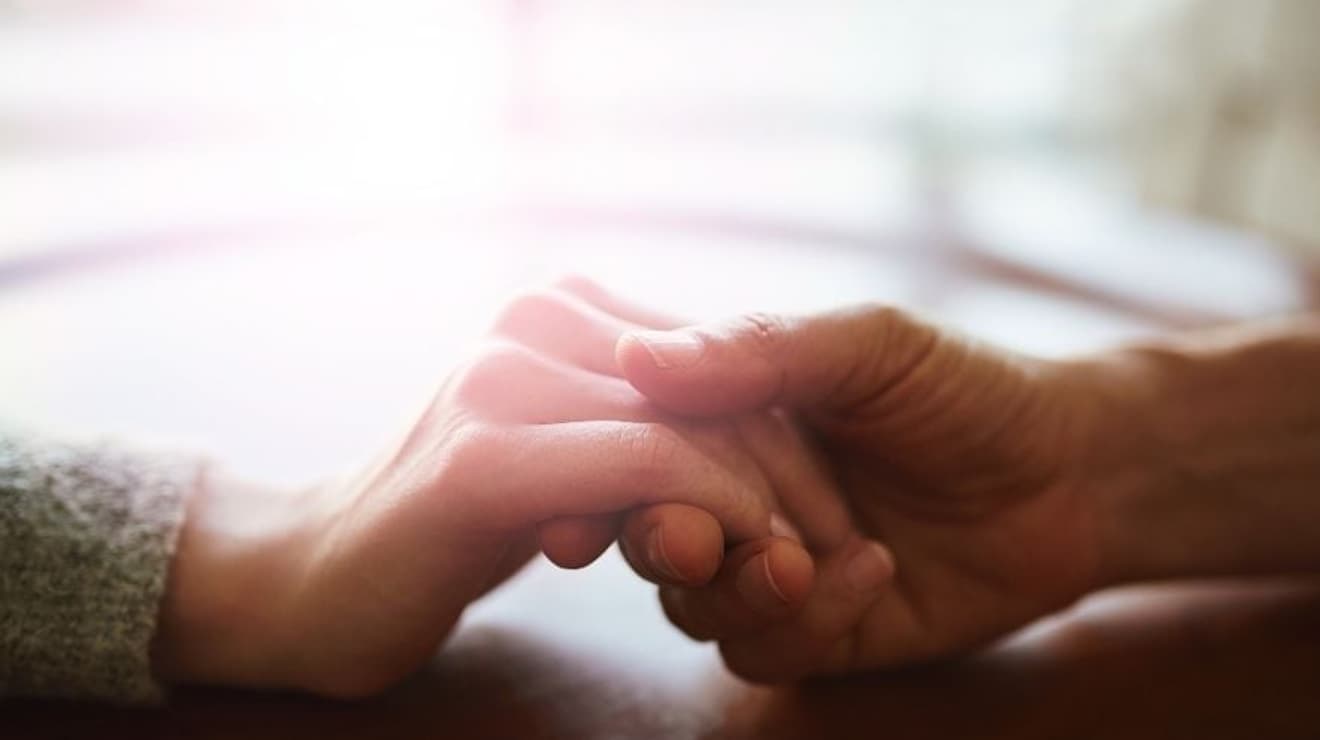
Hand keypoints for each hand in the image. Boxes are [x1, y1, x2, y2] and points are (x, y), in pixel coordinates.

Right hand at [151, 281, 828, 696]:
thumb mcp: (550, 462)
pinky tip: (742, 569)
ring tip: (793, 575)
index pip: (712, 365)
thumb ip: (632, 419)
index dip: (783, 440)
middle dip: (792, 482)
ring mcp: (504, 379)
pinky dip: (722, 521)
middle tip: (828, 557)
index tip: (818, 520)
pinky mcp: (484, 462)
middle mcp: (535, 320)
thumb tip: (726, 408)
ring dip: (766, 513)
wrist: (300, 587)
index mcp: (561, 308)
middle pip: (720, 394)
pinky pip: (654, 472)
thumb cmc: (435, 531)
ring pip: (697, 432)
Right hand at [614, 305, 1118, 680]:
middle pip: (638, 532)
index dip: (590, 465)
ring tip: (810, 556)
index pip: (623, 440)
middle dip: (657, 537)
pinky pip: (761, 650)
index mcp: (723, 416)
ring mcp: (768, 565)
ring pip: (688, 604)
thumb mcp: (866, 346)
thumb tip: (636, 356)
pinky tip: (869, 570)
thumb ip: (758, 349)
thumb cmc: (963, 389)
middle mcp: (731, 493)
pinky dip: (806, 619)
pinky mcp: (813, 632)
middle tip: (693, 536)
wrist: (1070, 474)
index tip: (577, 490)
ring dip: (738, 586)